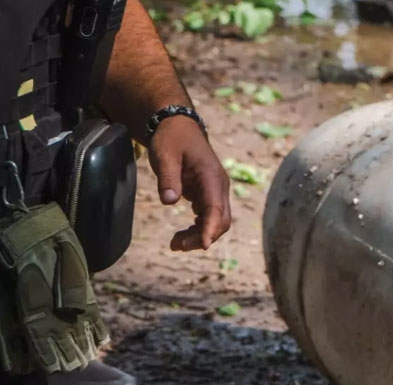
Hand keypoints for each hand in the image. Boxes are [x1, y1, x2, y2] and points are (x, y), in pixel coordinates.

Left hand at [147, 116, 231, 250]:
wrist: (178, 126)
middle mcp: (219, 186)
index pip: (216, 208)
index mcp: (211, 176)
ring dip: (200, 235)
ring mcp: (216, 191)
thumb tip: (169, 201)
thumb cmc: (172, 139)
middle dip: (203, 236)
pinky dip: (198, 228)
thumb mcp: (165, 155)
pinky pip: (209, 217)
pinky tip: (183, 235)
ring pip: (217, 221)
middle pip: (221, 219)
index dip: (211, 228)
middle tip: (176, 245)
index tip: (205, 245)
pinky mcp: (209, 194)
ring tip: (176, 244)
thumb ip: (168, 178)